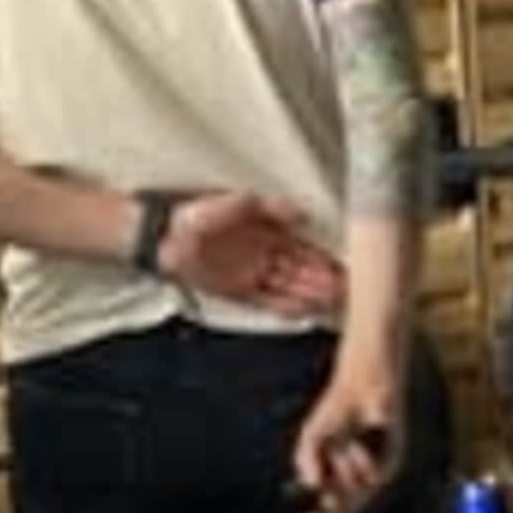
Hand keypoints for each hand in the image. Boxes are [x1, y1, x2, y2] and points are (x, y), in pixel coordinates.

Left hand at [158, 193, 342, 315]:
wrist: (160, 235)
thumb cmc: (195, 212)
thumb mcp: (236, 202)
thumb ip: (269, 207)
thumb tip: (300, 210)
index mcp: (267, 229)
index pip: (305, 246)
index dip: (326, 256)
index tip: (348, 265)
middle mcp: (265, 252)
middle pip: (303, 270)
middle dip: (326, 280)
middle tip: (352, 290)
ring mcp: (253, 272)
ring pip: (290, 286)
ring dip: (313, 294)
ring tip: (336, 302)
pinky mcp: (238, 289)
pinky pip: (269, 300)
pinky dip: (287, 306)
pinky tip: (306, 311)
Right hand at [292, 348, 404, 512]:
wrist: (363, 387)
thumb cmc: (337, 411)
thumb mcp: (313, 437)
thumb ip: (307, 461)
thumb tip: (312, 486)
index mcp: (342, 471)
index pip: (336, 506)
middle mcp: (363, 473)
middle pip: (350, 506)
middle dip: (336, 511)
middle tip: (321, 512)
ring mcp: (379, 468)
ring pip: (358, 489)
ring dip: (343, 472)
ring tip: (342, 447)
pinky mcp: (393, 460)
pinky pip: (372, 476)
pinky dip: (358, 463)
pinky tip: (353, 445)